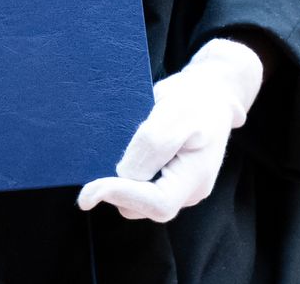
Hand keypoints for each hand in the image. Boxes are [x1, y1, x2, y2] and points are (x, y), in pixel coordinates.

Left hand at [76, 38, 262, 222]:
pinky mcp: (165, 180)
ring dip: (119, 182)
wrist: (209, 92)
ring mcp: (177, 189)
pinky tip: (123, 153)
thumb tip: (125, 174)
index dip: (123, 197)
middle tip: (98, 162)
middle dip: (117, 190)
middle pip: (143, 207)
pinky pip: (139, 188)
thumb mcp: (176, 112)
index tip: (90, 188)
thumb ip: (153, 144)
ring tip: (116, 151)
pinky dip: (125, 174)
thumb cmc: (195, 99)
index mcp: (196, 178)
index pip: (158, 204)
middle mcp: (188, 192)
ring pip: (137, 201)